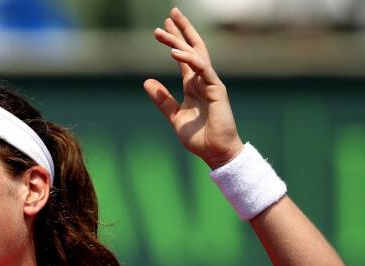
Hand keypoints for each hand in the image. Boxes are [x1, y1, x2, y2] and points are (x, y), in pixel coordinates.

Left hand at [144, 7, 243, 169]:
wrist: (215, 152)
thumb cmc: (198, 137)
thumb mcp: (174, 116)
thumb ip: (162, 99)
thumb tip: (147, 82)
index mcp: (193, 85)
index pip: (184, 56)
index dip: (175, 40)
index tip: (162, 26)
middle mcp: (202, 80)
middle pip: (193, 47)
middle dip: (182, 30)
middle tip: (170, 13)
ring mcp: (211, 83)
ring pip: (195, 54)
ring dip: (178, 40)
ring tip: (162, 30)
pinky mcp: (217, 89)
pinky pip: (202, 68)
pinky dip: (189, 59)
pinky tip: (174, 52)